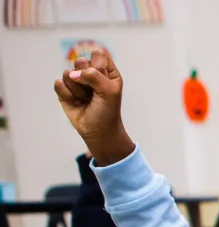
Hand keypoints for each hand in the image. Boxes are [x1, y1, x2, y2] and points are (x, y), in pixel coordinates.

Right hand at [54, 49, 133, 165]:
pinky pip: (58, 84)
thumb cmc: (107, 110)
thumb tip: (72, 73)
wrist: (98, 131)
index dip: (98, 67)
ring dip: (77, 90)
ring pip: (68, 73)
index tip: (104, 81)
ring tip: (86, 99)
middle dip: (86, 79)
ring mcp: (76, 80)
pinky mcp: (64, 89)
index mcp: (106, 69)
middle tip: (93, 92)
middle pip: (80, 61)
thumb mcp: (109, 91)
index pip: (98, 54)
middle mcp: (91, 72)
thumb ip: (94, 76)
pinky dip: (67, 95)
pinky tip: (76, 102)